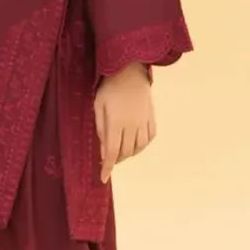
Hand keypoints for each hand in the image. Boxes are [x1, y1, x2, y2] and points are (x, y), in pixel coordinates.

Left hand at [94, 61, 155, 183]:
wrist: (130, 70)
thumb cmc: (108, 88)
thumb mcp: (98, 107)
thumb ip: (101, 130)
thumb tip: (103, 152)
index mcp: (116, 122)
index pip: (111, 151)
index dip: (107, 167)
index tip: (103, 178)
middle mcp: (132, 124)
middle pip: (125, 152)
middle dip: (115, 159)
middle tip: (108, 157)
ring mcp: (144, 121)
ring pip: (138, 148)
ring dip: (129, 153)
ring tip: (120, 150)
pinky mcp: (152, 117)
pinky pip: (149, 138)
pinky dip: (142, 145)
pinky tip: (135, 143)